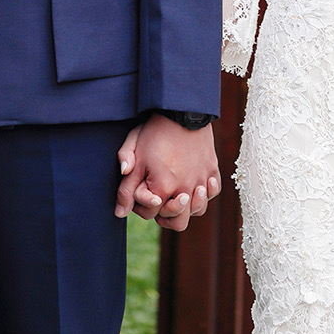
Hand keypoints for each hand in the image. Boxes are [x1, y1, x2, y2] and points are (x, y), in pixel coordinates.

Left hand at [115, 115, 220, 229]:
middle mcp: (186, 188)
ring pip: (198, 211)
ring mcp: (202, 179)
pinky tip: (196, 186)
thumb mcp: (135, 157)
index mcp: (164, 188)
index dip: (141, 205)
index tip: (140, 189)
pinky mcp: (212, 169)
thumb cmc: (155, 132)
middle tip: (160, 200)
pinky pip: (213, 192)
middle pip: (178, 222)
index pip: (150, 214)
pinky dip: (206, 193)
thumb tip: (120, 213)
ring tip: (179, 196)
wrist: (182, 110)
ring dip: (187, 208)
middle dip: (166, 216)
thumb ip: (126, 189)